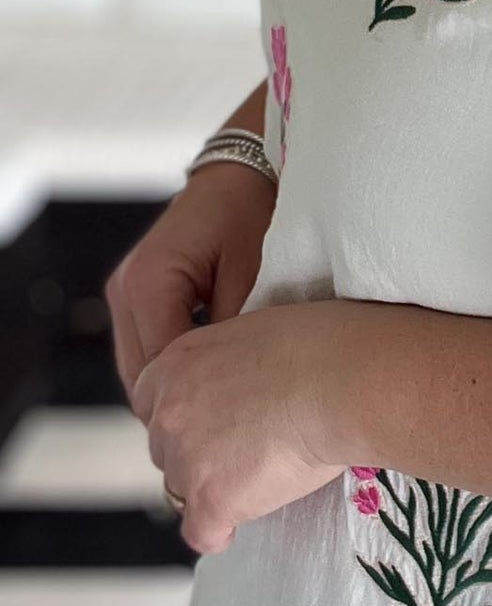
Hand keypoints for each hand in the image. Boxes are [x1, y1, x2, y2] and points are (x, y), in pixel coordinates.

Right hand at [105, 161, 276, 405]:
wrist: (241, 175)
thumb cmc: (252, 215)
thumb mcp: (252, 273)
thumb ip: (234, 330)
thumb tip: (232, 386)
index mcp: (148, 283)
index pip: (159, 368)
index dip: (191, 401)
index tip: (230, 425)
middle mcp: (125, 289)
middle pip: (140, 376)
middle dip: (177, 404)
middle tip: (226, 429)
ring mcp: (124, 292)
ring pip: (139, 367)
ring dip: (172, 388)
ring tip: (221, 409)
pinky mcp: (135, 294)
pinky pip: (146, 346)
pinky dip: (172, 366)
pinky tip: (212, 378)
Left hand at [130, 299, 358, 556]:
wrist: (342, 381)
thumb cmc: (320, 348)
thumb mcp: (254, 332)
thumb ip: (226, 364)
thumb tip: (237, 385)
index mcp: (177, 363)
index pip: (153, 404)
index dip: (188, 417)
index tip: (215, 424)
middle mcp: (169, 411)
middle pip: (165, 449)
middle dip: (198, 453)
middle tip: (244, 449)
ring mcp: (186, 458)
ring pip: (182, 490)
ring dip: (213, 487)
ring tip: (261, 476)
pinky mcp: (210, 499)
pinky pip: (202, 532)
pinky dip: (221, 530)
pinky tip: (245, 516)